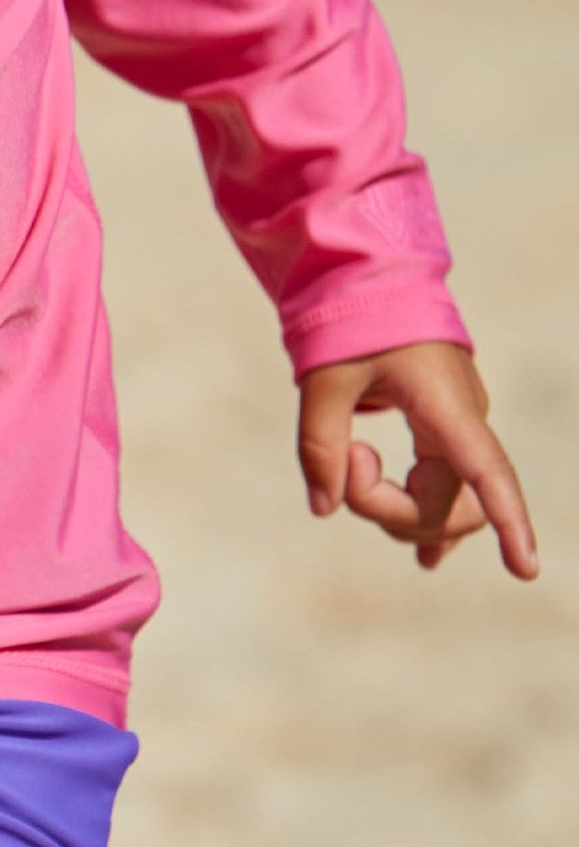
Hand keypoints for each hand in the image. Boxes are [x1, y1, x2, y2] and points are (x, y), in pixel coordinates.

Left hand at [297, 340, 536, 578]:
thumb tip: (324, 506)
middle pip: (447, 504)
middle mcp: (464, 420)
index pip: (486, 470)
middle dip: (389, 509)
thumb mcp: (322, 377)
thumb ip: (320, 442)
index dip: (509, 521)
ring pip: (444, 502)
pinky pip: (445, 488)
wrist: (370, 276)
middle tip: (345, 460)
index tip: (526, 569)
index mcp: (444, 401)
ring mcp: (459, 426)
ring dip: (396, 508)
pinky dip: (430, 519)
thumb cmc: (350, 318)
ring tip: (350, 465)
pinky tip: (429, 557)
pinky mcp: (445, 429)